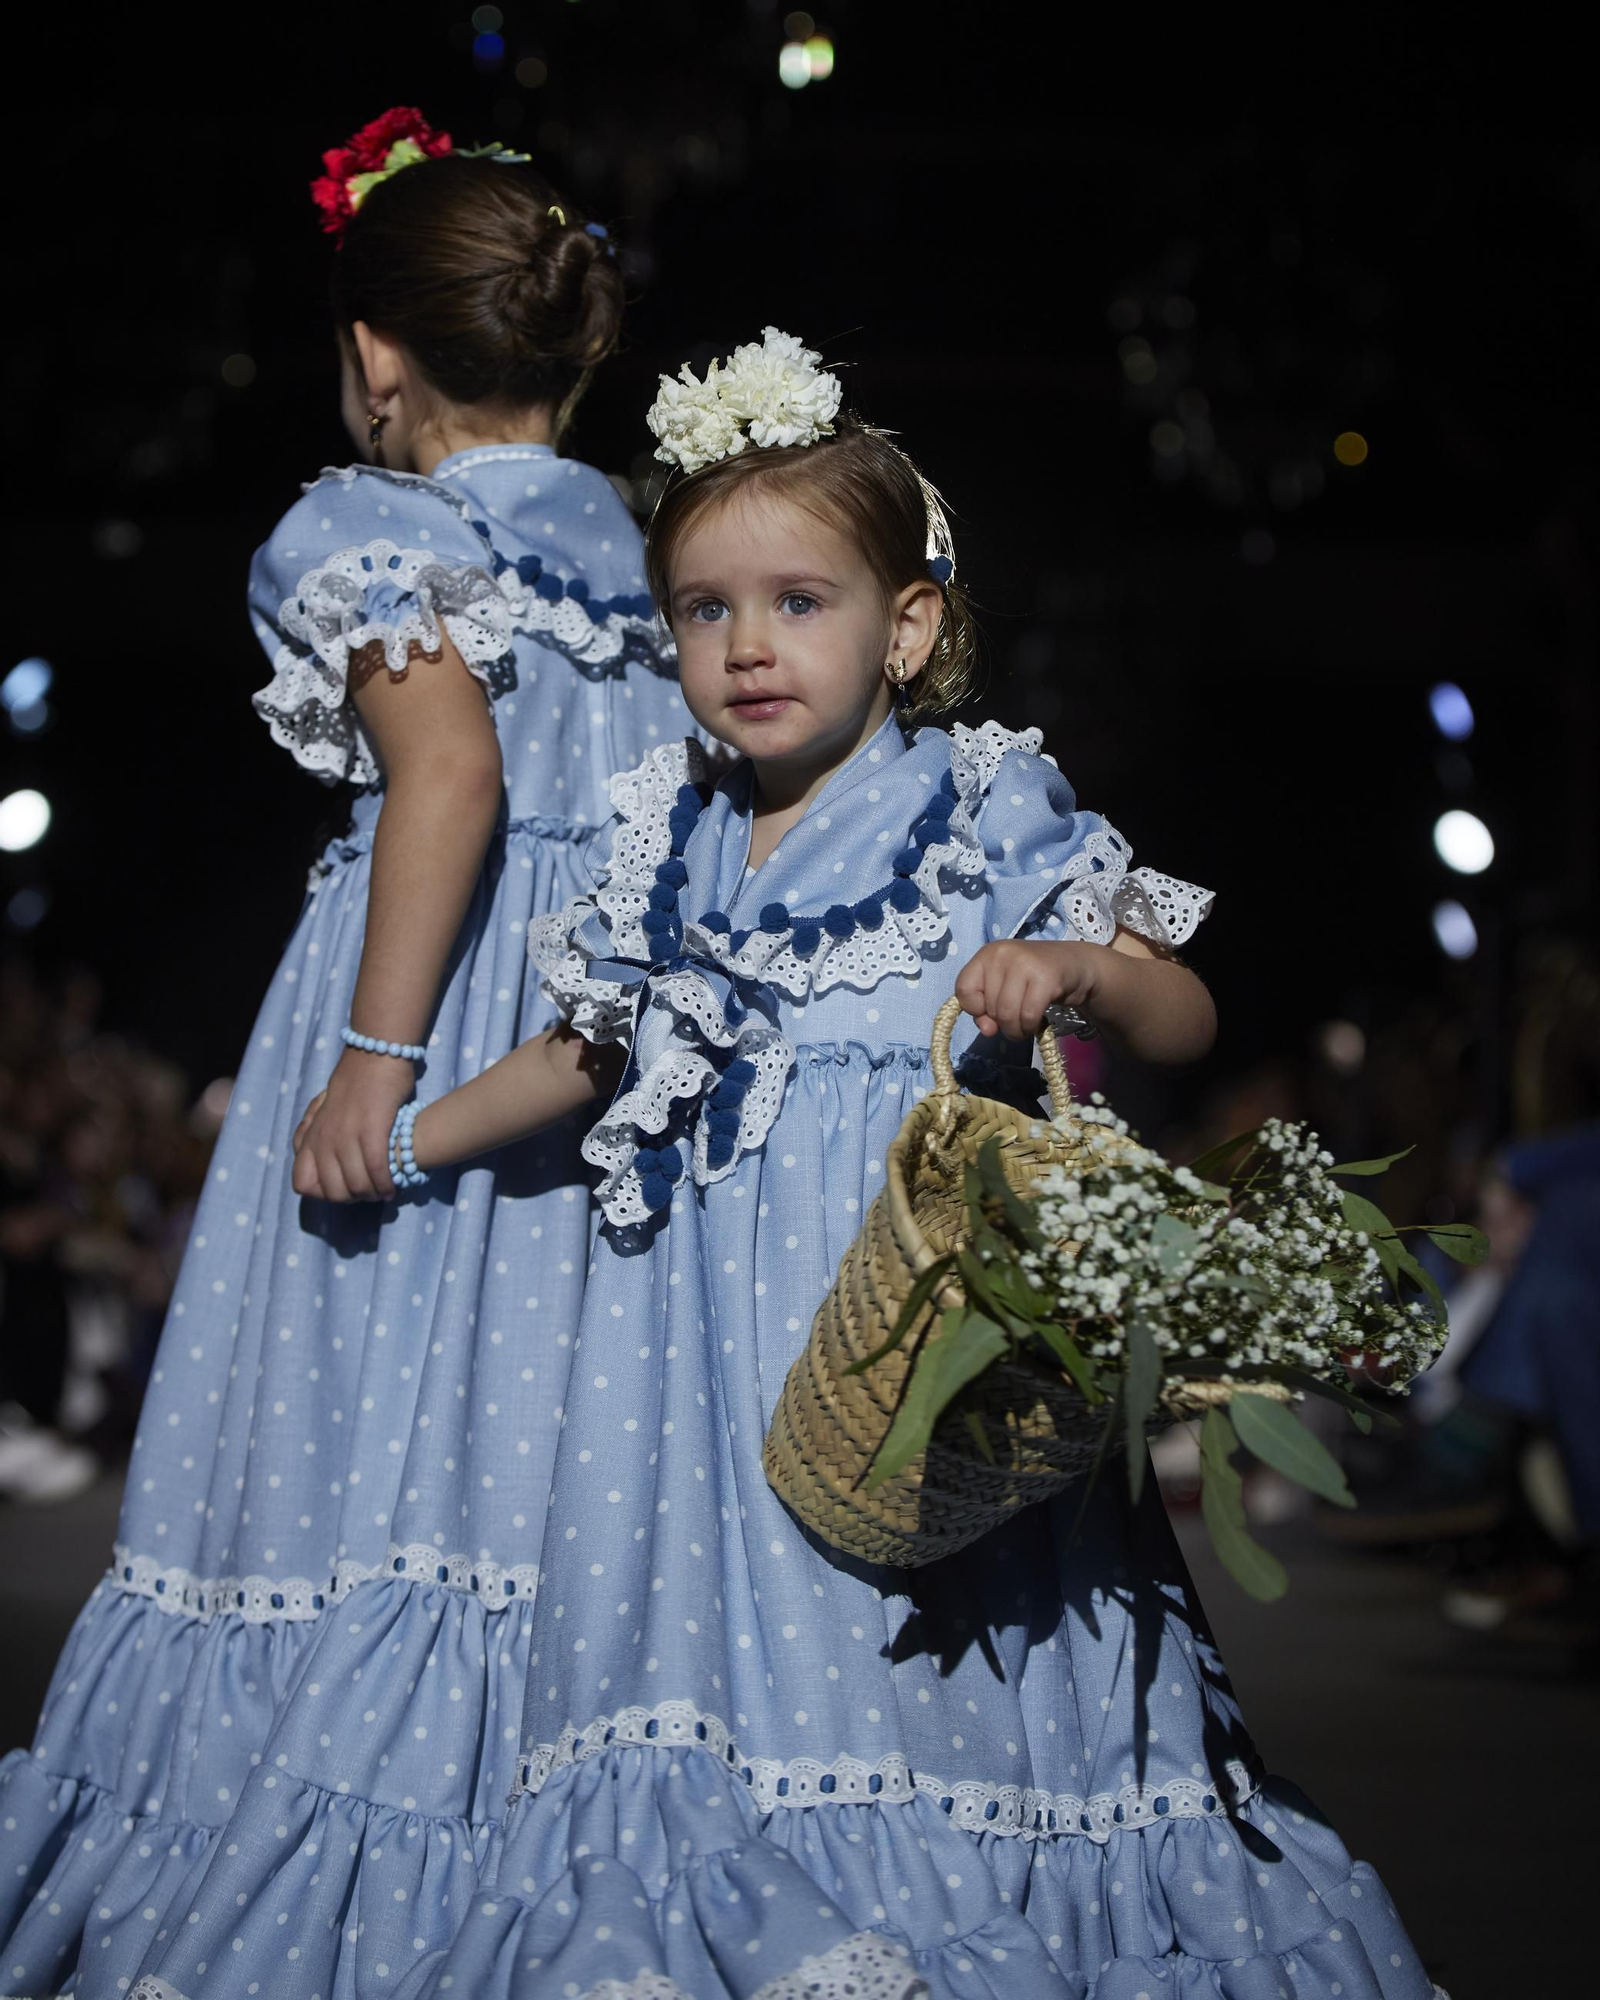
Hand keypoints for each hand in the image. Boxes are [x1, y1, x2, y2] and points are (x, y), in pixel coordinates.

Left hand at [290, 1051, 412, 1201]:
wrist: (373, 1056)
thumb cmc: (353, 1084)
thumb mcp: (321, 1111)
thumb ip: (310, 1133)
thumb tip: (302, 1152)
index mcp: (311, 1137)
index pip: (303, 1183)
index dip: (322, 1194)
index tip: (342, 1188)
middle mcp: (325, 1140)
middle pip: (334, 1191)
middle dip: (353, 1199)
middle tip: (367, 1193)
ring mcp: (347, 1135)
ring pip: (357, 1185)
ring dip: (372, 1194)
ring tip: (383, 1192)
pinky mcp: (372, 1130)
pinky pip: (377, 1170)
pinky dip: (386, 1184)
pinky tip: (392, 1186)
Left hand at [954, 939, 1104, 1040]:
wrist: (1074, 965)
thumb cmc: (1032, 979)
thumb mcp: (1003, 988)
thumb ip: (985, 1010)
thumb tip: (987, 1030)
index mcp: (987, 953)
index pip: (963, 989)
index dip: (975, 1009)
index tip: (990, 1011)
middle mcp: (1003, 953)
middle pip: (989, 1007)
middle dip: (1002, 1023)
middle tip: (1016, 1018)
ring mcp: (1024, 963)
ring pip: (1007, 1014)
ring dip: (1016, 1030)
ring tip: (1025, 1025)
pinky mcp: (1046, 977)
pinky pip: (1028, 1015)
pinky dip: (1030, 1026)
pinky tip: (1036, 1022)